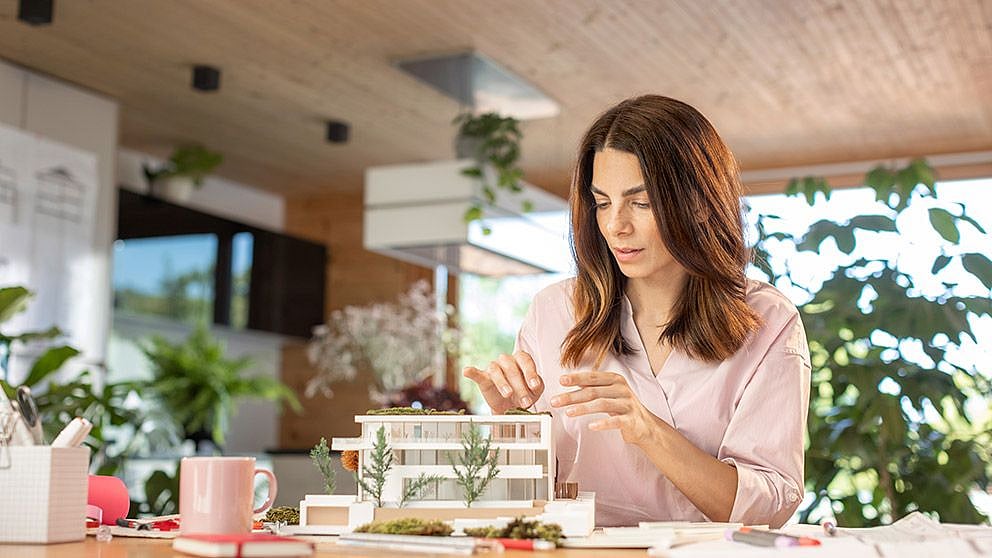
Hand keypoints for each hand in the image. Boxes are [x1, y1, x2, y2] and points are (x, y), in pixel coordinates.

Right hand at [462, 351, 543, 414]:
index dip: (530, 373)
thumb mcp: (535, 391)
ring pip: (496, 371)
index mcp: (521, 359)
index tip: (534, 386)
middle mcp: (507, 360)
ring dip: (503, 383)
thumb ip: (537, 386)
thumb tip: (535, 385)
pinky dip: (471, 372)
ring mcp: (494, 367)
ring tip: (508, 394)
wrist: (511, 406)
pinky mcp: (483, 378)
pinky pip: (476, 373)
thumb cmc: (525, 393)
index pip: (526, 361)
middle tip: (525, 402)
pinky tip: (466, 371)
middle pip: (512, 369)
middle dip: (520, 386)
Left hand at [549, 371, 664, 445]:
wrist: (646, 426)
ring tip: (568, 412)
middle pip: (593, 391)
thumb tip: (569, 384)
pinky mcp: (631, 419)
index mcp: (615, 380)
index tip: (561, 381)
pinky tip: (591, 426)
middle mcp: (621, 389)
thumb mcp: (609, 394)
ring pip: (602, 404)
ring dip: (583, 408)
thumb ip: (593, 388)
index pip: (592, 377)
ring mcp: (627, 404)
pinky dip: (603, 423)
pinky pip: (615, 421)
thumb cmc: (623, 408)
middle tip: (556, 401)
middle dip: (572, 396)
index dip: (576, 378)